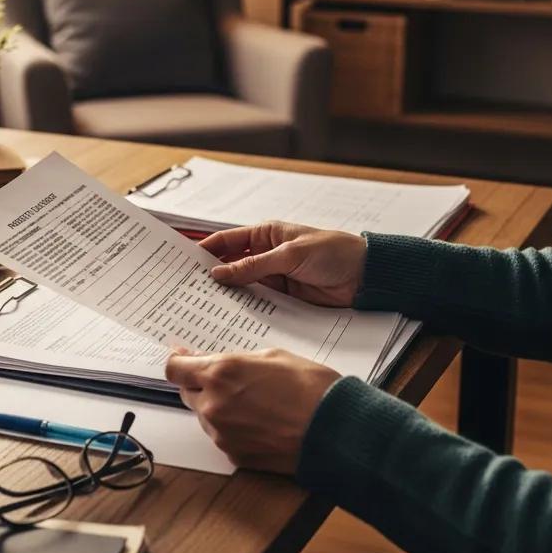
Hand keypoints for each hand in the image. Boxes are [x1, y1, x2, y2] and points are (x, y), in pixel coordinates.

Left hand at [165, 347, 339, 472]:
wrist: (334, 429)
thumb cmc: (311, 388)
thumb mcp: (271, 356)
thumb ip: (235, 361)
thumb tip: (215, 364)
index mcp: (221, 373)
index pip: (175, 369)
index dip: (178, 362)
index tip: (182, 358)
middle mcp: (214, 404)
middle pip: (188, 393)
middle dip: (202, 385)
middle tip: (228, 379)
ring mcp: (222, 433)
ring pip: (205, 417)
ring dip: (218, 407)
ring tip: (254, 402)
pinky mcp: (235, 455)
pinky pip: (223, 437)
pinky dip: (233, 428)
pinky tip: (259, 422)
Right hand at [200, 222, 366, 306]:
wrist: (365, 277)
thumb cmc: (333, 252)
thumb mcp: (290, 255)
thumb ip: (254, 265)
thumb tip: (219, 273)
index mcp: (266, 234)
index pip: (227, 241)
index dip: (206, 250)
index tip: (185, 263)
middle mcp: (266, 255)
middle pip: (231, 266)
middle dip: (213, 276)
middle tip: (189, 289)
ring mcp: (274, 278)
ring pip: (243, 287)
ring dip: (228, 295)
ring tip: (203, 307)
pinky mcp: (283, 298)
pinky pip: (259, 303)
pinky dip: (246, 309)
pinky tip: (232, 317)